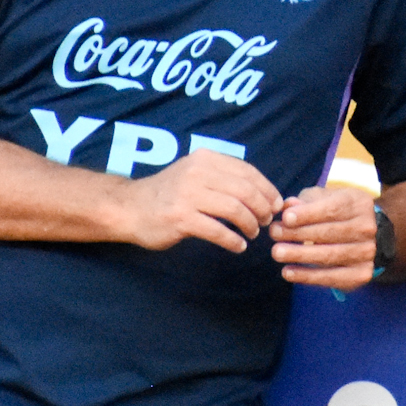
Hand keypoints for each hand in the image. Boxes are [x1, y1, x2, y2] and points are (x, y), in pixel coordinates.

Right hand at [123, 150, 282, 253]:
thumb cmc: (168, 193)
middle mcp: (197, 173)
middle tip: (265, 222)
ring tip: (252, 234)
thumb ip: (223, 177)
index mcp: (205, 159)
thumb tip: (263, 192)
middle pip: (245, 191)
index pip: (247, 171)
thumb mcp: (194, 173)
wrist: (130, 207)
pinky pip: (218, 231)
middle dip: (262, 209)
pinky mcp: (181, 218)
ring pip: (235, 210)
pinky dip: (233, 241)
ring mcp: (188, 195)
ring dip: (250, 225)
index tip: (275, 204)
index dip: (267, 189)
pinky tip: (238, 246)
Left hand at [273, 185, 379, 288]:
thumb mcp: (324, 198)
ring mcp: (366, 253)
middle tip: (274, 234)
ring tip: (277, 252)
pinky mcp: (361, 274)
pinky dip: (307, 276)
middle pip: (328, 233)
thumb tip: (288, 206)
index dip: (308, 214)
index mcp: (358, 204)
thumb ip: (306, 201)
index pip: (332, 209)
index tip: (286, 218)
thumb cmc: (338, 212)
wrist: (368, 235)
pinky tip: (288, 272)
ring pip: (329, 256)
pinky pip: (330, 277)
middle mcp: (366, 229)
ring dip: (299, 255)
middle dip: (298, 234)